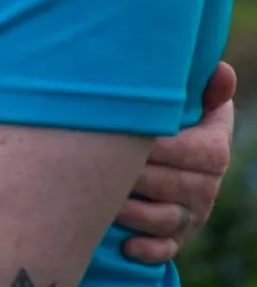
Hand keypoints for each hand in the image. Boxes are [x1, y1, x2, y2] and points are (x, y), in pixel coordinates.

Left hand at [120, 60, 235, 263]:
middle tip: (97, 166)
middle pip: (172, 184)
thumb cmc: (171, 121)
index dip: (158, 145)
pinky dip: (148, 249)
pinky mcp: (176, 237)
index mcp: (213, 150)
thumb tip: (221, 70)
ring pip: (166, 218)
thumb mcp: (190, 102)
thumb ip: (204, 88)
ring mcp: (191, 214)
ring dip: (135, 213)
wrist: (168, 156)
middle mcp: (206, 185)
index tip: (124, 133)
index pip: (195, 151)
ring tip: (106, 201)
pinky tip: (125, 244)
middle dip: (136, 176)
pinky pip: (166, 250)